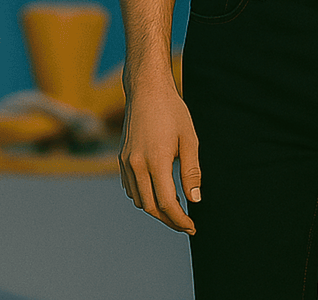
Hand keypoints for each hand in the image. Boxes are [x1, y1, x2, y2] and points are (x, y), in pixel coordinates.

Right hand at [118, 78, 199, 233]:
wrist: (147, 91)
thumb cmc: (173, 112)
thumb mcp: (189, 138)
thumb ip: (191, 171)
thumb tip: (195, 200)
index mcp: (156, 161)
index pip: (167, 203)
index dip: (180, 219)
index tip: (192, 226)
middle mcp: (136, 166)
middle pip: (151, 207)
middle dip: (168, 219)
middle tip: (185, 223)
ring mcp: (126, 163)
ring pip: (139, 200)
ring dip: (156, 209)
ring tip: (175, 209)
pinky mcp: (122, 159)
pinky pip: (131, 188)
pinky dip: (144, 196)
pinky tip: (158, 192)